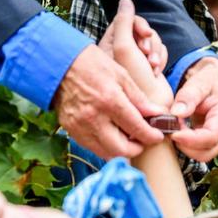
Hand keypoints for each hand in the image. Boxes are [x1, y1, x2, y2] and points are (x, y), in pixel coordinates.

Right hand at [53, 45, 164, 159]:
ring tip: (127, 136)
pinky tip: (111, 134)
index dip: (152, 136)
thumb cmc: (93, 65)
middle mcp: (94, 118)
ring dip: (121, 150)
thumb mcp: (121, 75)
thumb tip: (157, 114)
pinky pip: (92, 147)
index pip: (137, 129)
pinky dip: (105, 146)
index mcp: (110, 101)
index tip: (158, 136)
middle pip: (122, 150)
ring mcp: (80, 127)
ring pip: (106, 154)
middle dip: (137, 148)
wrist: (59, 64)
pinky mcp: (70, 130)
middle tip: (143, 139)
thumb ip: (139, 99)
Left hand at [98, 1, 165, 75]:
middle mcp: (120, 49)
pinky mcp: (149, 62)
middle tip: (148, 56)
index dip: (138, 24)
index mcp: (108, 45)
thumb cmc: (136, 79)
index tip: (147, 34)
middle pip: (140, 28)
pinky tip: (156, 72)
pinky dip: (160, 57)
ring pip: (152, 38)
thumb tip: (125, 0)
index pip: (124, 20)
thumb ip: (123, 21)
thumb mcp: (124, 47)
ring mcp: (136, 56)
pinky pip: (159, 48)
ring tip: (153, 67)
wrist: (153, 105)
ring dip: (155, 50)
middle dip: (149, 41)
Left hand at [168, 56, 217, 161]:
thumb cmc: (208, 79)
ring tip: (176, 127)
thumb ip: (188, 96)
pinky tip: (180, 130)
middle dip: (185, 145)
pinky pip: (201, 151)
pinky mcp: (217, 141)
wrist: (215, 81)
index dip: (190, 140)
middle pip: (207, 152)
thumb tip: (177, 113)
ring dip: (185, 146)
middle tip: (171, 128)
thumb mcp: (199, 82)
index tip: (172, 134)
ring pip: (203, 155)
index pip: (211, 137)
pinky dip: (187, 145)